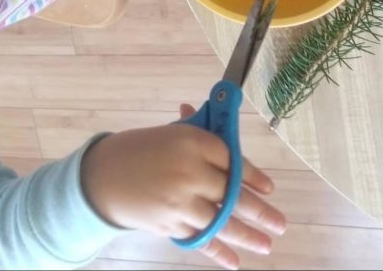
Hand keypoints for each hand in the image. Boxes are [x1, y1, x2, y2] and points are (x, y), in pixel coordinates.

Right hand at [80, 104, 286, 269]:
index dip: (253, 176)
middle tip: (280, 224)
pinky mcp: (170, 224)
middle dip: (260, 212)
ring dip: (246, 236)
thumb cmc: (140, 149)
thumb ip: (202, 135)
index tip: (268, 189)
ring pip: (221, 221)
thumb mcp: (172, 134)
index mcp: (192, 141)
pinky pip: (200, 238)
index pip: (233, 160)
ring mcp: (180, 201)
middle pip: (232, 193)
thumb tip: (228, 126)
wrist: (101, 177)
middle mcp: (189, 171)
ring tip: (266, 245)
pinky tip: (233, 261)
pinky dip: (217, 251)